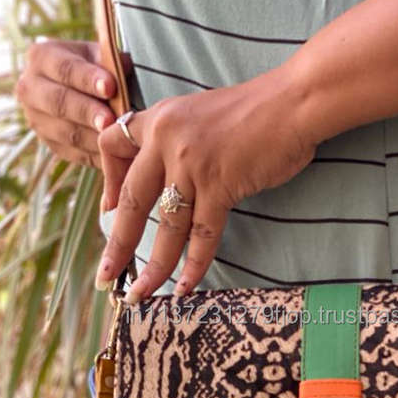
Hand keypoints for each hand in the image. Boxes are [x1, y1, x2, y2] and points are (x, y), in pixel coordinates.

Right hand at [14, 39, 131, 170]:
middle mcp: (31, 89)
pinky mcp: (51, 144)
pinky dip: (97, 155)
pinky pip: (75, 153)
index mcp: (41, 57)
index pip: (64, 68)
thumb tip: (124, 65)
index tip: (110, 87)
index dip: (87, 78)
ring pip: (67, 132)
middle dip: (87, 112)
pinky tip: (115, 155)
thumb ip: (112, 61)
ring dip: (94, 138)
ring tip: (117, 140)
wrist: (82, 89)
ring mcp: (38, 120)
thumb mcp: (101, 56)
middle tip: (110, 120)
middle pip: (59, 102)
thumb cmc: (96, 67)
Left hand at [95, 63, 314, 299]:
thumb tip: (176, 178)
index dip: (108, 182)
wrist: (294, 102)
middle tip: (103, 277)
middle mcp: (168, 139)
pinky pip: (202, 233)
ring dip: (153, 267)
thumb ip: (183, 141)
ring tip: (141, 295)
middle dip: (117, 246)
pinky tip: (186, 286)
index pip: (112, 146)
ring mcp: (192, 162)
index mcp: (161, 118)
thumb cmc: (259, 111)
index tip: (111, 210)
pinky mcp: (220, 183)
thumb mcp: (204, 114)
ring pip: (166, 226)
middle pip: (132, 202)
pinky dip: (194, 264)